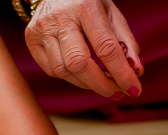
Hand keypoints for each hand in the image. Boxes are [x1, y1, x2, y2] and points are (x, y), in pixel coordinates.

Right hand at [25, 0, 143, 98]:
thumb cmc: (87, 3)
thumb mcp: (111, 14)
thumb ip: (126, 42)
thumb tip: (136, 71)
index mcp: (85, 6)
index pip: (105, 48)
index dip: (121, 73)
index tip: (134, 90)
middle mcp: (61, 18)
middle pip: (79, 64)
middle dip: (101, 84)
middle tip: (117, 92)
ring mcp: (42, 29)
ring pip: (64, 71)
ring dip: (87, 84)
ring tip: (102, 83)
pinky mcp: (31, 39)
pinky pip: (52, 70)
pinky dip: (71, 77)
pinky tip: (82, 74)